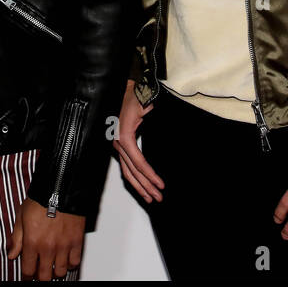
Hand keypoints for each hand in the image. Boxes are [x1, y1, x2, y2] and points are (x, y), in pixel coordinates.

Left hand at [7, 198, 84, 279]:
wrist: (60, 188)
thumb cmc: (40, 199)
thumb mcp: (21, 217)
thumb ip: (16, 238)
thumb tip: (12, 254)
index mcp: (32, 242)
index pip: (28, 270)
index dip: (27, 276)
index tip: (28, 275)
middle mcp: (48, 247)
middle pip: (45, 276)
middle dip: (41, 276)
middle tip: (40, 272)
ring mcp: (63, 246)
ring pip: (61, 272)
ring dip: (56, 271)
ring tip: (53, 266)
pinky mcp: (76, 241)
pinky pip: (75, 262)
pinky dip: (71, 264)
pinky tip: (66, 259)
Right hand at [112, 79, 163, 202]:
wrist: (126, 88)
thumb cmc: (137, 97)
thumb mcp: (148, 108)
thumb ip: (154, 123)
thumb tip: (170, 143)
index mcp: (124, 136)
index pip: (138, 162)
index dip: (150, 175)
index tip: (161, 185)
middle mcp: (118, 143)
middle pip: (132, 171)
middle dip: (145, 186)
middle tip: (158, 198)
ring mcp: (117, 145)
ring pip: (127, 171)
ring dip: (139, 186)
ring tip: (151, 197)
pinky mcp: (119, 145)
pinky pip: (126, 165)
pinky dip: (134, 177)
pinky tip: (141, 185)